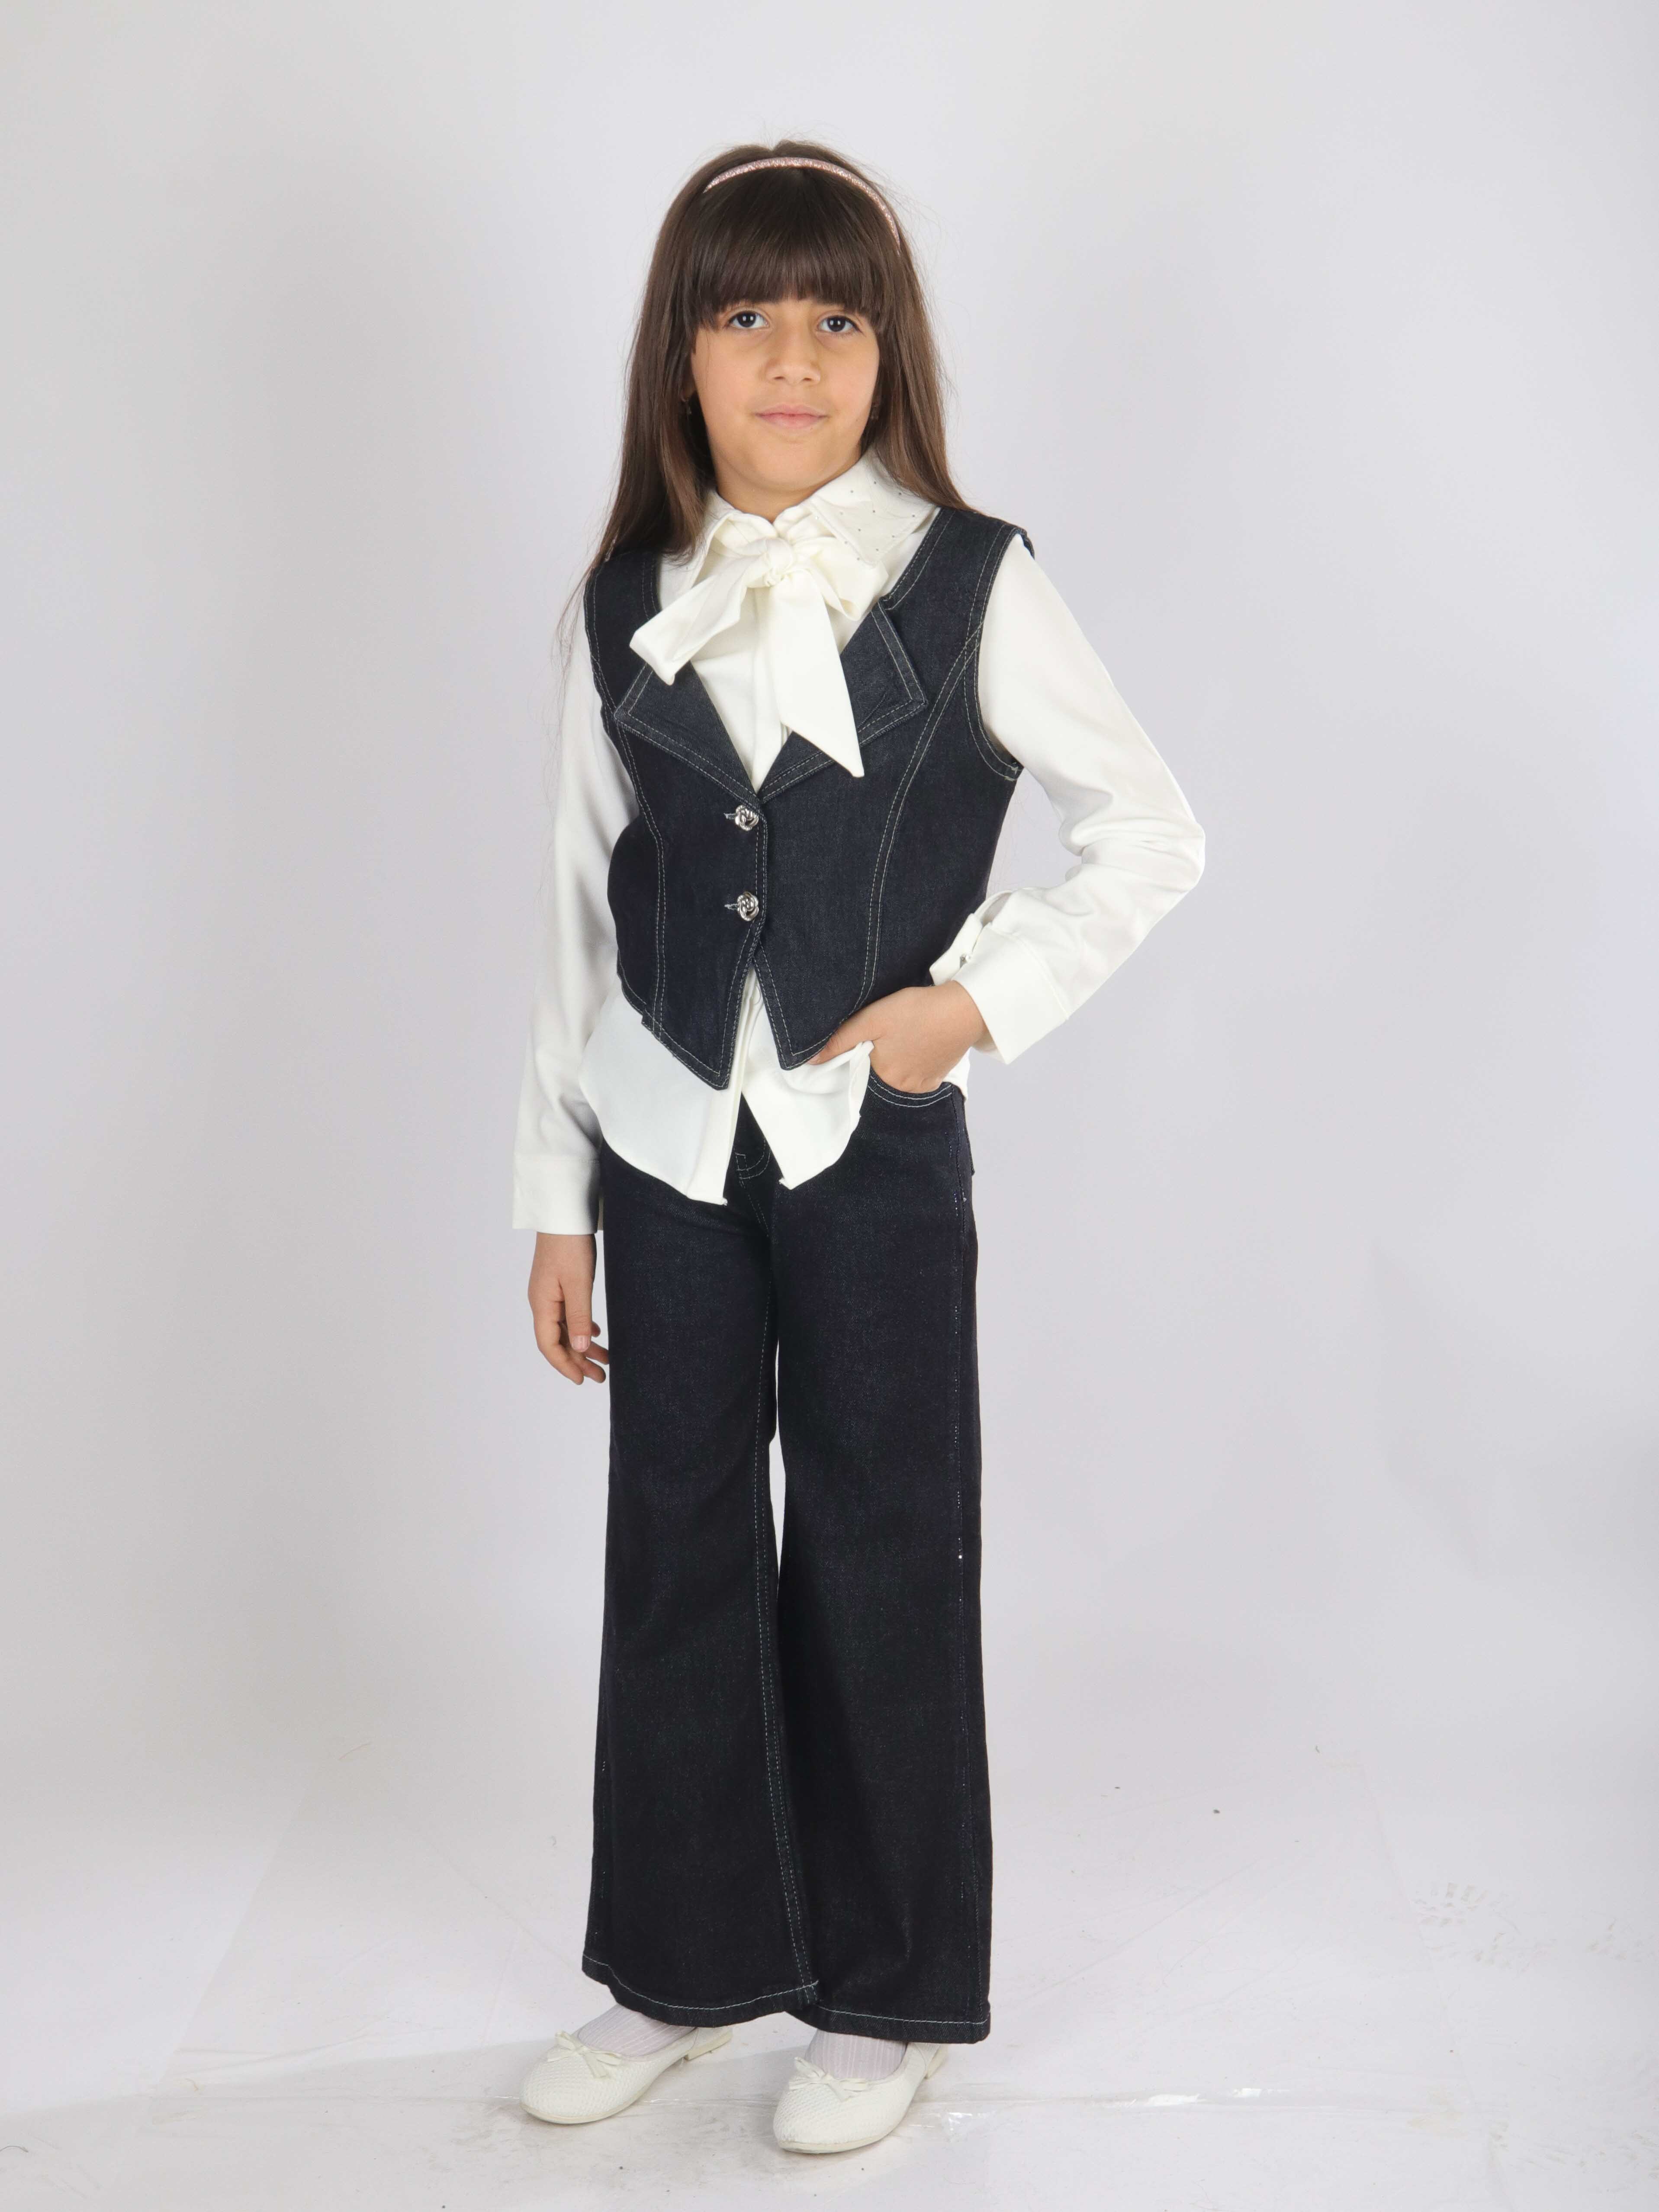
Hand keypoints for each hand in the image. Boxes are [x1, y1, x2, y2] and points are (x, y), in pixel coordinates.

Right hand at [529, 1232, 608, 1383]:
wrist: (564, 1214)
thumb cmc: (570, 1245)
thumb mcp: (579, 1284)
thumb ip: (579, 1317)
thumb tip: (580, 1348)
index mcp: (542, 1304)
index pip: (549, 1346)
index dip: (565, 1365)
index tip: (582, 1380)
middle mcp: (543, 1302)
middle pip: (558, 1340)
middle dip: (578, 1361)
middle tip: (600, 1377)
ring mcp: (550, 1294)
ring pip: (566, 1328)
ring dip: (583, 1345)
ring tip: (605, 1359)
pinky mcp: (559, 1284)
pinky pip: (569, 1314)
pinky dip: (582, 1326)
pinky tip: (595, 1333)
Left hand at [809, 980, 987, 1091]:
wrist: (964, 1010)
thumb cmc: (917, 1010)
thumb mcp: (873, 1018)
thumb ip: (841, 1040)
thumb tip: (808, 1062)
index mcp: (883, 1075)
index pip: (859, 1068)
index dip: (861, 1052)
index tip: (871, 1036)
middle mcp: (902, 1087)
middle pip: (879, 1073)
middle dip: (880, 1055)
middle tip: (892, 1032)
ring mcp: (922, 1085)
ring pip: (897, 1074)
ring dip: (897, 1059)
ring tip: (906, 1036)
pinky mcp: (937, 1079)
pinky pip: (916, 1076)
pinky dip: (914, 1063)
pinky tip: (919, 1044)